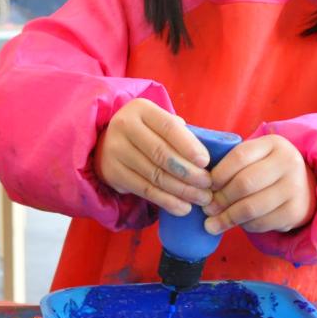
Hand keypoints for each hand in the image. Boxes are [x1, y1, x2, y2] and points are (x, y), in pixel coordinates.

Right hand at [96, 98, 212, 214]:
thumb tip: (205, 161)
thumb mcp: (160, 123)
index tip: (206, 162)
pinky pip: (145, 190)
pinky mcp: (112, 172)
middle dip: (189, 172)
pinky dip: (167, 201)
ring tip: (201, 198)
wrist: (108, 143)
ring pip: (155, 175)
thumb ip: (180, 134)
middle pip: (161, 153)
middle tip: (208, 185)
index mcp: (141, 109)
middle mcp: (123, 126)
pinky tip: (183, 208)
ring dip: (182, 190)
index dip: (189, 146)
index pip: (169, 127)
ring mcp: (115, 150)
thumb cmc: (147, 133)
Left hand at [204, 135, 316, 234]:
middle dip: (220, 198)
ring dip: (227, 217)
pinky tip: (236, 223)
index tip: (206, 186)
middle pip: (244, 184)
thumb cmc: (266, 169)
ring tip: (212, 222)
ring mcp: (295, 188)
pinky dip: (244, 225)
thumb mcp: (255, 156)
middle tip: (206, 208)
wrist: (304, 185)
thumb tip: (199, 185)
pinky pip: (261, 222)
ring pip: (251, 207)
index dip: (218, 173)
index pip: (239, 156)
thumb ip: (232, 163)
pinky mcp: (296, 211)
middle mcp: (289, 163)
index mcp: (274, 144)